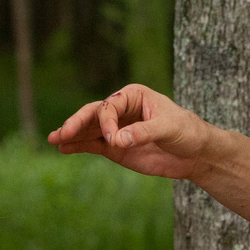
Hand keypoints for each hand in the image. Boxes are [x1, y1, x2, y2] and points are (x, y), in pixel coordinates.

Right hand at [48, 85, 221, 179]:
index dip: (106, 121)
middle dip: (76, 123)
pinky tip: (64, 149)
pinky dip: (78, 146)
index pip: (110, 106)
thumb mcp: (169, 128)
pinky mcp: (116, 148)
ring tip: (54, 141)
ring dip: (71, 135)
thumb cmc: (186, 131)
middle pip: (92, 114)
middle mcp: (121, 110)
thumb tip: (117, 140)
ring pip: (89, 130)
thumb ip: (143, 132)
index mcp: (133, 96)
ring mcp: (116, 130)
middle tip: (62, 134)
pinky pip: (92, 145)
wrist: (195, 153)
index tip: (112, 139)